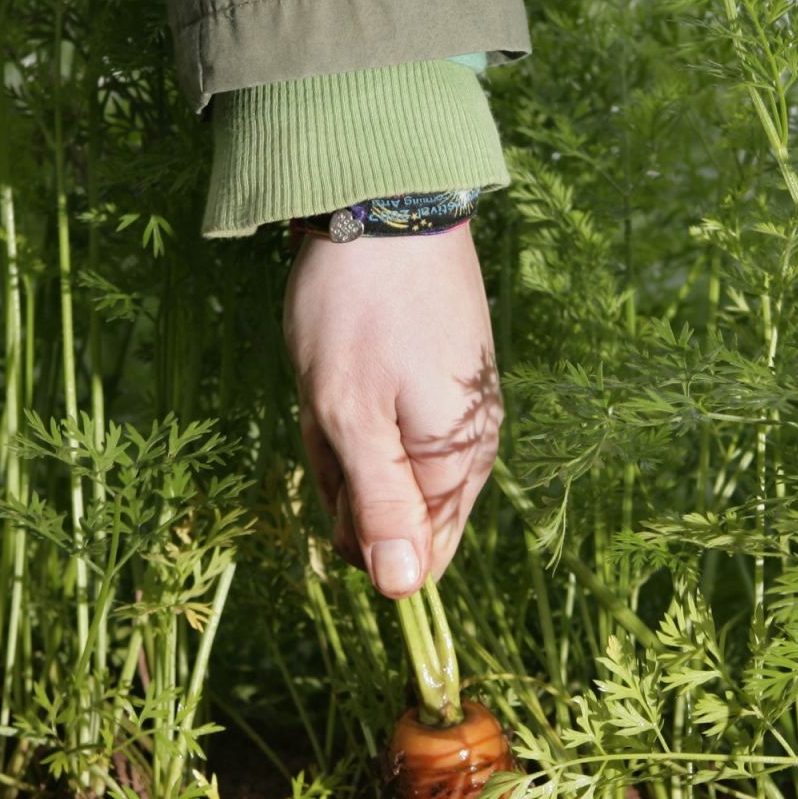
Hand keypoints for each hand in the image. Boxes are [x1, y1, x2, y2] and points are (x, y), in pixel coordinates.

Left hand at [282, 224, 501, 597]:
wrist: (389, 204)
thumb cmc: (360, 312)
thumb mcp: (350, 415)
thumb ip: (377, 507)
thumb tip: (402, 593)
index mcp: (454, 467)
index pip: (414, 559)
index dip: (358, 530)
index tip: (337, 465)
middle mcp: (468, 451)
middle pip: (391, 513)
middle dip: (344, 474)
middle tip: (329, 409)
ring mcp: (454, 415)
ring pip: (381, 465)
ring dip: (341, 435)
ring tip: (334, 375)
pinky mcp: (439, 383)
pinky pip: (386, 425)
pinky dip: (352, 405)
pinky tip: (344, 362)